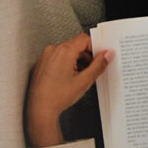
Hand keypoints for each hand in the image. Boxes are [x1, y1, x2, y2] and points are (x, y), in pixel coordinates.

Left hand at [26, 33, 112, 147]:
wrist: (40, 108)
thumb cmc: (57, 96)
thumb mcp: (84, 81)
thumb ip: (98, 65)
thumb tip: (107, 54)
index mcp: (64, 51)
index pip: (85, 39)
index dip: (95, 48)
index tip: (99, 57)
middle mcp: (53, 50)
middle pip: (76, 46)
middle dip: (86, 58)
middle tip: (90, 72)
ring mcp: (46, 56)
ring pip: (68, 53)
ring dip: (77, 62)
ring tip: (78, 78)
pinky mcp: (42, 63)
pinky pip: (58, 58)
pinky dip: (66, 65)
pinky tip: (68, 79)